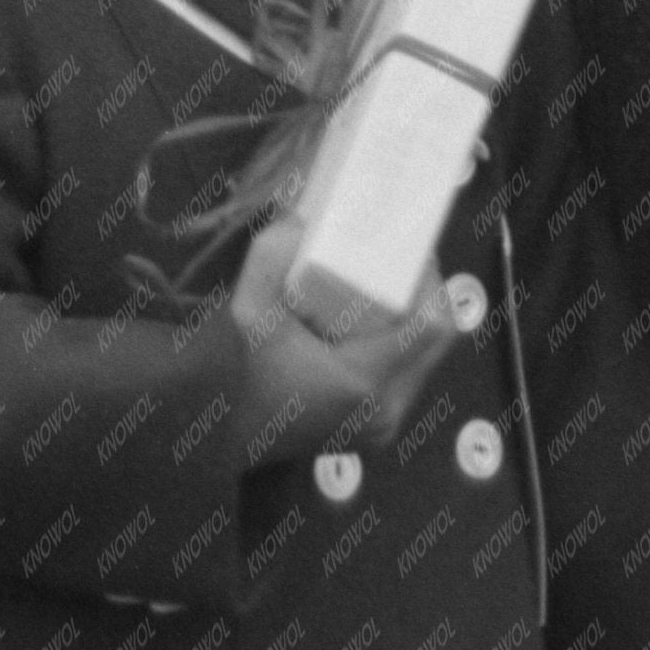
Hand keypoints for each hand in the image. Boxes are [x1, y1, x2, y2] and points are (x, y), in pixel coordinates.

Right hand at [226, 217, 457, 464]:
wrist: (211, 431)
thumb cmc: (232, 374)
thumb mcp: (247, 308)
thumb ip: (271, 258)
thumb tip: (304, 218)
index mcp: (364, 385)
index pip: (430, 327)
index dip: (428, 280)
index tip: (408, 244)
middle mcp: (384, 412)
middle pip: (437, 342)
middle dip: (425, 293)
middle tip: (401, 256)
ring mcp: (381, 425)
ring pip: (426, 359)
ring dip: (416, 317)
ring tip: (391, 279)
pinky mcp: (373, 427)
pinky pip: (407, 375)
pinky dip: (401, 342)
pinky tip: (375, 316)